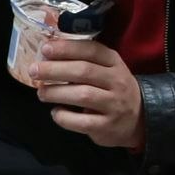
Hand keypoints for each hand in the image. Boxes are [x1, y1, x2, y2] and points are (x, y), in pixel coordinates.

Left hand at [21, 31, 140, 149]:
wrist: (140, 119)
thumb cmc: (112, 89)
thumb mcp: (107, 69)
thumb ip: (83, 61)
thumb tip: (47, 55)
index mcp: (114, 62)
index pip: (91, 50)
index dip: (66, 48)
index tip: (45, 48)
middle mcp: (116, 81)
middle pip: (83, 71)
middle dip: (55, 70)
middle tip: (34, 70)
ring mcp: (114, 105)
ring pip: (82, 95)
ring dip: (56, 93)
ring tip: (41, 93)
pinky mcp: (107, 126)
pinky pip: (82, 121)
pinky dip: (64, 117)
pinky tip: (56, 112)